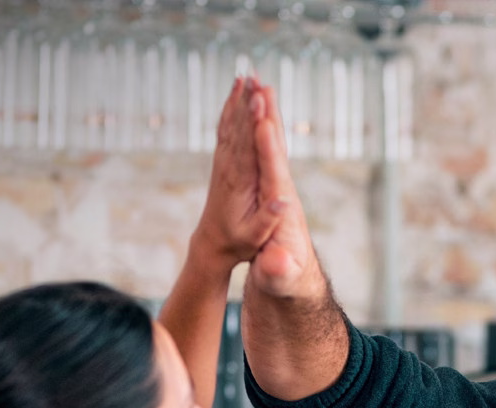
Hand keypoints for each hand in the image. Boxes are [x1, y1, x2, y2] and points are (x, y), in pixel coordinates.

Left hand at [190, 76, 287, 266]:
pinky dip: (230, 108)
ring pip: (231, 124)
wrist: (211, 244)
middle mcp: (229, 167)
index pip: (249, 146)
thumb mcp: (255, 237)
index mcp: (240, 182)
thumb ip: (268, 218)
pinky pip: (226, 129)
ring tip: (246, 76)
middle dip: (248, 102)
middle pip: (240, 128)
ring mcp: (223, 162)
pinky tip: (235, 92)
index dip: (255, 122)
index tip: (260, 101)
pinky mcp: (222, 161)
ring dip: (238, 100)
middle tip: (255, 77)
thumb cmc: (237, 242)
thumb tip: (284, 200)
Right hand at [244, 79, 327, 301]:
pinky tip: (256, 109)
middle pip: (278, 151)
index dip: (271, 151)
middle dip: (270, 119)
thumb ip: (279, 271)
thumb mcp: (280, 281)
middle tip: (263, 86)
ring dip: (266, 114)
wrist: (296, 280)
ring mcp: (280, 188)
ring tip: (259, 84)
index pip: (276, 176)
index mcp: (284, 212)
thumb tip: (279, 262)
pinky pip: (265, 152)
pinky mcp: (274, 188)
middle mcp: (285, 193)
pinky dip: (260, 129)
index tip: (264, 124)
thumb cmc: (286, 281)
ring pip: (272, 146)